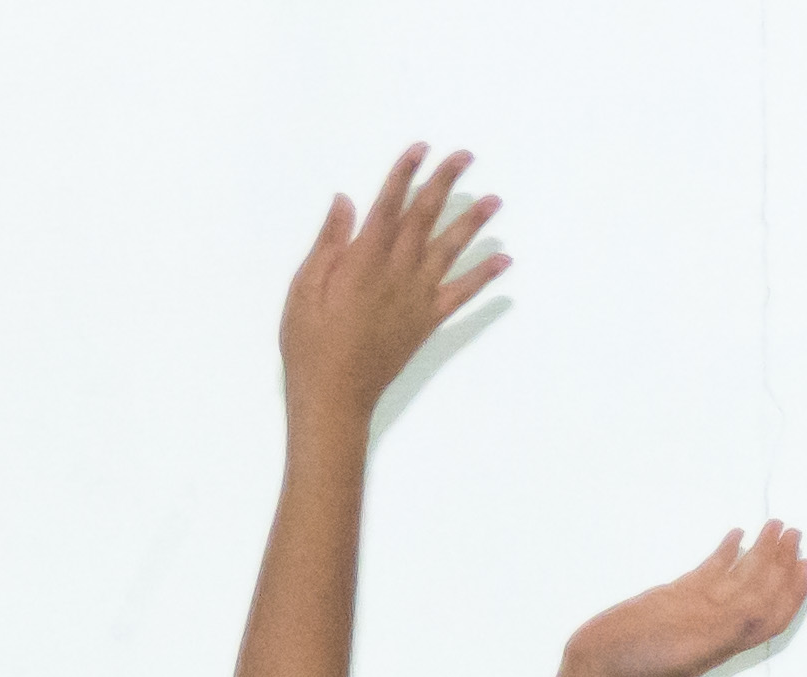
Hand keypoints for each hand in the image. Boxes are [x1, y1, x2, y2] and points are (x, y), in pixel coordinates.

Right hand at [278, 144, 506, 432]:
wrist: (334, 397)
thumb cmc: (310, 345)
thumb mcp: (303, 289)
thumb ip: (329, 244)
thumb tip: (346, 202)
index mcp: (363, 260)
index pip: (388, 206)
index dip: (405, 174)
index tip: (420, 148)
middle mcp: (396, 272)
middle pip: (425, 218)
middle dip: (444, 183)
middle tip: (465, 156)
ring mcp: (416, 296)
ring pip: (449, 250)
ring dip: (473, 223)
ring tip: (494, 200)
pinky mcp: (427, 321)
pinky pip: (461, 294)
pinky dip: (484, 277)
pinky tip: (503, 260)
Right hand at [566, 524, 806, 676]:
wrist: (597, 669)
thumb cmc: (641, 664)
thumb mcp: (692, 649)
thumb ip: (728, 629)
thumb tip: (761, 608)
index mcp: (727, 638)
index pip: (772, 612)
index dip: (793, 590)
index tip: (805, 562)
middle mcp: (718, 622)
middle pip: (760, 588)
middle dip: (781, 561)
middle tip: (794, 531)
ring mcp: (696, 609)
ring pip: (737, 576)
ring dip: (759, 551)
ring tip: (774, 526)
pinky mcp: (674, 597)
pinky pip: (708, 572)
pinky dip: (725, 553)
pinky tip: (735, 535)